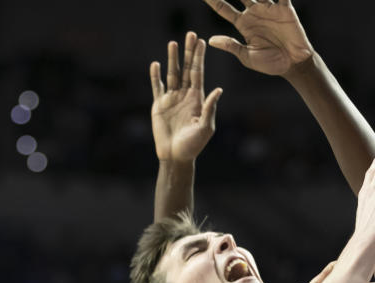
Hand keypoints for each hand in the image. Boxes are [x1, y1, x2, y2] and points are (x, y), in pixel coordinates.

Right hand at [151, 32, 222, 162]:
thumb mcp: (205, 127)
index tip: (201, 42)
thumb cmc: (193, 145)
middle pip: (186, 69)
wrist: (176, 156)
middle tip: (189, 34)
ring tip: (173, 43)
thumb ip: (210, 108)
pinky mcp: (159, 105)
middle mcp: (185, 95)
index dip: (199, 58)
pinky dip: (156, 76)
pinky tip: (156, 64)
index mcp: (197, 99)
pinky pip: (157, 87)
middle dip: (188, 52)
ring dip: (172, 59)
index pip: (198, 73)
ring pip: (172, 74)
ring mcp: (171, 99)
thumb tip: (218, 90)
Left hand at [203, 0, 313, 76]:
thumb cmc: (270, 63)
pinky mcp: (284, 8)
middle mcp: (254, 12)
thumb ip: (231, 46)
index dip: (211, 0)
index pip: (223, 8)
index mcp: (243, 23)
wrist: (293, 65)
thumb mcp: (247, 56)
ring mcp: (268, 8)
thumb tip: (210, 40)